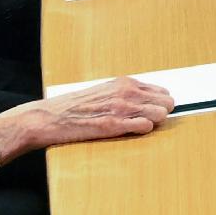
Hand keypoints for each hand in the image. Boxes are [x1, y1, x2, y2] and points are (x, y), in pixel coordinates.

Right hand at [0, 77, 173, 153]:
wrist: (49, 117)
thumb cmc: (75, 107)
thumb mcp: (104, 92)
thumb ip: (125, 94)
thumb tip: (147, 101)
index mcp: (124, 83)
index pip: (161, 92)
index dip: (161, 104)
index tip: (156, 111)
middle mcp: (126, 92)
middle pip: (166, 103)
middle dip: (162, 113)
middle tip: (149, 121)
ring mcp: (120, 108)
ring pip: (160, 115)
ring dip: (154, 123)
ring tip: (139, 127)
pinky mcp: (113, 125)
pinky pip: (145, 127)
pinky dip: (143, 131)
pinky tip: (132, 131)